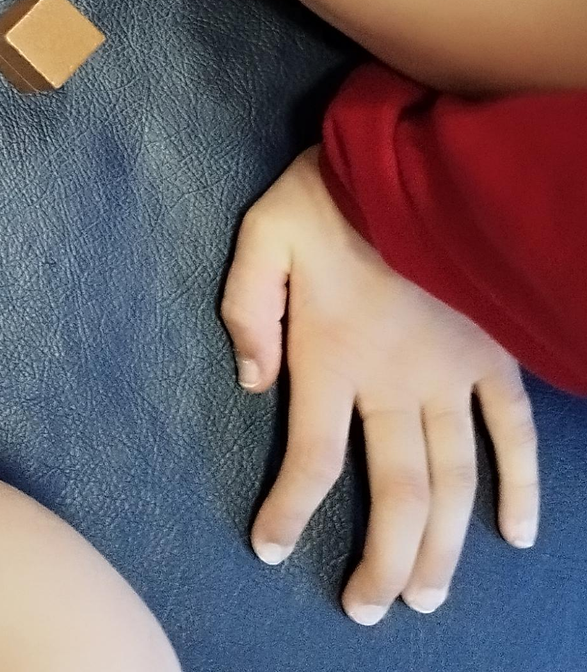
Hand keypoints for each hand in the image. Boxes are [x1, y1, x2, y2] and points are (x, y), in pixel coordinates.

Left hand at [225, 148, 538, 621]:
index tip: (269, 549)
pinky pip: (515, 434)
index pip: (311, 459)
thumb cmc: (323, 196)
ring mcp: (451, 373)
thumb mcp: (259, 236)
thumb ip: (246, 309)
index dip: (290, 511)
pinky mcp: (491, 355)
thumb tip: (250, 382)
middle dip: (381, 562)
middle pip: (394, 495)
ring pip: (453, 482)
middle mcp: (395, 381)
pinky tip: (517, 534)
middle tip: (367, 610)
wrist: (405, 158)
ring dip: (444, 548)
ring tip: (427, 598)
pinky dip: (523, 486)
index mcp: (332, 357)